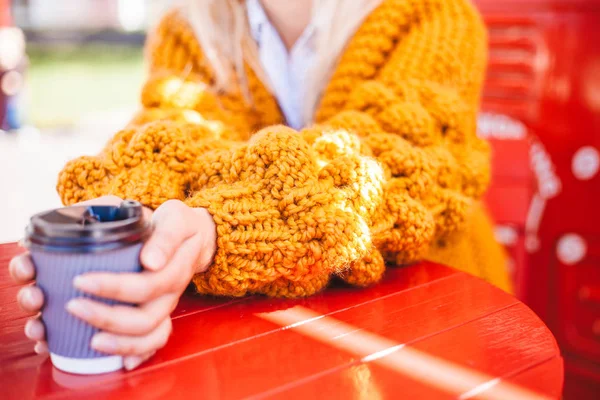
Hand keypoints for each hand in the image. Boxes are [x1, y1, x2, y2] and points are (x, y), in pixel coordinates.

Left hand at [9, 196, 216, 369]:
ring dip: (120, 343)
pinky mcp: (161, 314)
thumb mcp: (176, 218)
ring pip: (150, 336)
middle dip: (107, 317)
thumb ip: (165, 237)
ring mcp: (167, 307)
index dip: (113, 287)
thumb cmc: (180, 224)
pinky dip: (140, 354)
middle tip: (73, 307)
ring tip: (90, 340)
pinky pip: (156, 342)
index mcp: (175, 269)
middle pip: (145, 318)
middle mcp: (171, 294)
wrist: (195, 236)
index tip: (80, 280)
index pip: (146, 285)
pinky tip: (122, 362)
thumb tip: (151, 261)